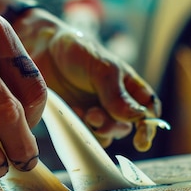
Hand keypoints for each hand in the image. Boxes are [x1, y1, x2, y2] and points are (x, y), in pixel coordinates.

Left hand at [12, 8, 161, 150]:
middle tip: (93, 115)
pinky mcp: (76, 119)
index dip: (148, 127)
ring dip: (96, 130)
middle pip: (125, 127)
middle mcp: (115, 102)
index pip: (148, 110)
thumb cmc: (77, 51)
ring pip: (105, 135)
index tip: (141, 141)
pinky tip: (72, 114)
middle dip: (113, 127)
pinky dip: (81, 131)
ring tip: (83, 113)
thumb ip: (118, 94)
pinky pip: (85, 136)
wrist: (42, 49)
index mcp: (128, 86)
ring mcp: (95, 112)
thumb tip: (138, 117)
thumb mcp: (102, 68)